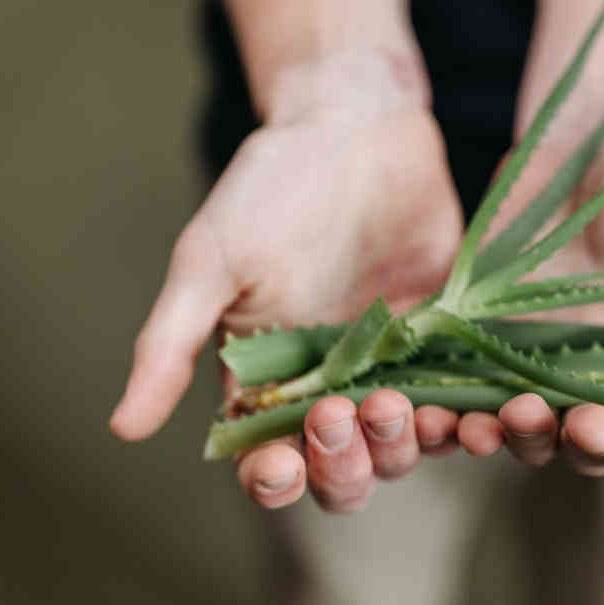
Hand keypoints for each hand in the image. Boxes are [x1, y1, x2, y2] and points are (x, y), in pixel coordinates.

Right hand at [110, 51, 463, 511]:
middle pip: (343, 472)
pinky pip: (465, 400)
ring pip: (406, 447)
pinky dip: (473, 420)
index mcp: (267, 383)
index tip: (280, 462)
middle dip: (344, 463)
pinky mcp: (450, 343)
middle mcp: (332, 389)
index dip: (275, 478)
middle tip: (342, 413)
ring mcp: (394, 369)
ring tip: (404, 407)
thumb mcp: (211, 261)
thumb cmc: (270, 189)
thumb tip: (122, 427)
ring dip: (405, 445)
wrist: (356, 126)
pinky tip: (482, 413)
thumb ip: (172, 344)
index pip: (269, 462)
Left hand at [442, 117, 603, 495]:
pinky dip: (451, 411)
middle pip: (587, 444)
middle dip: (584, 445)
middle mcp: (594, 382)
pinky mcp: (481, 341)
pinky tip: (439, 412)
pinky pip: (463, 390)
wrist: (587, 147)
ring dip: (514, 436)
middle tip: (582, 427)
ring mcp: (533, 365)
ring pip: (523, 428)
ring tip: (504, 421)